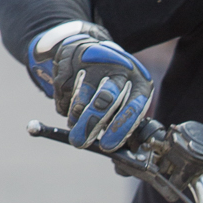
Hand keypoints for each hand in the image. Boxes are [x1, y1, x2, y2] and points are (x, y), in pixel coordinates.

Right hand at [33, 25, 154, 152]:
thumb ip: (122, 122)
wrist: (90, 46)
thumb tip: (119, 156)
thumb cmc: (113, 84)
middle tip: (80, 142)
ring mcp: (94, 61)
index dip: (120, 129)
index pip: (133, 107)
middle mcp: (119, 68)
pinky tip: (68, 106)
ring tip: (75, 125)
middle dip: (91, 124)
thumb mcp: (126, 97)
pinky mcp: (71, 58)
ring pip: (81, 97)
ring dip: (75, 117)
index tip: (107, 146)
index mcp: (139, 81)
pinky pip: (63, 89)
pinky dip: (63, 104)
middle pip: (105, 100)